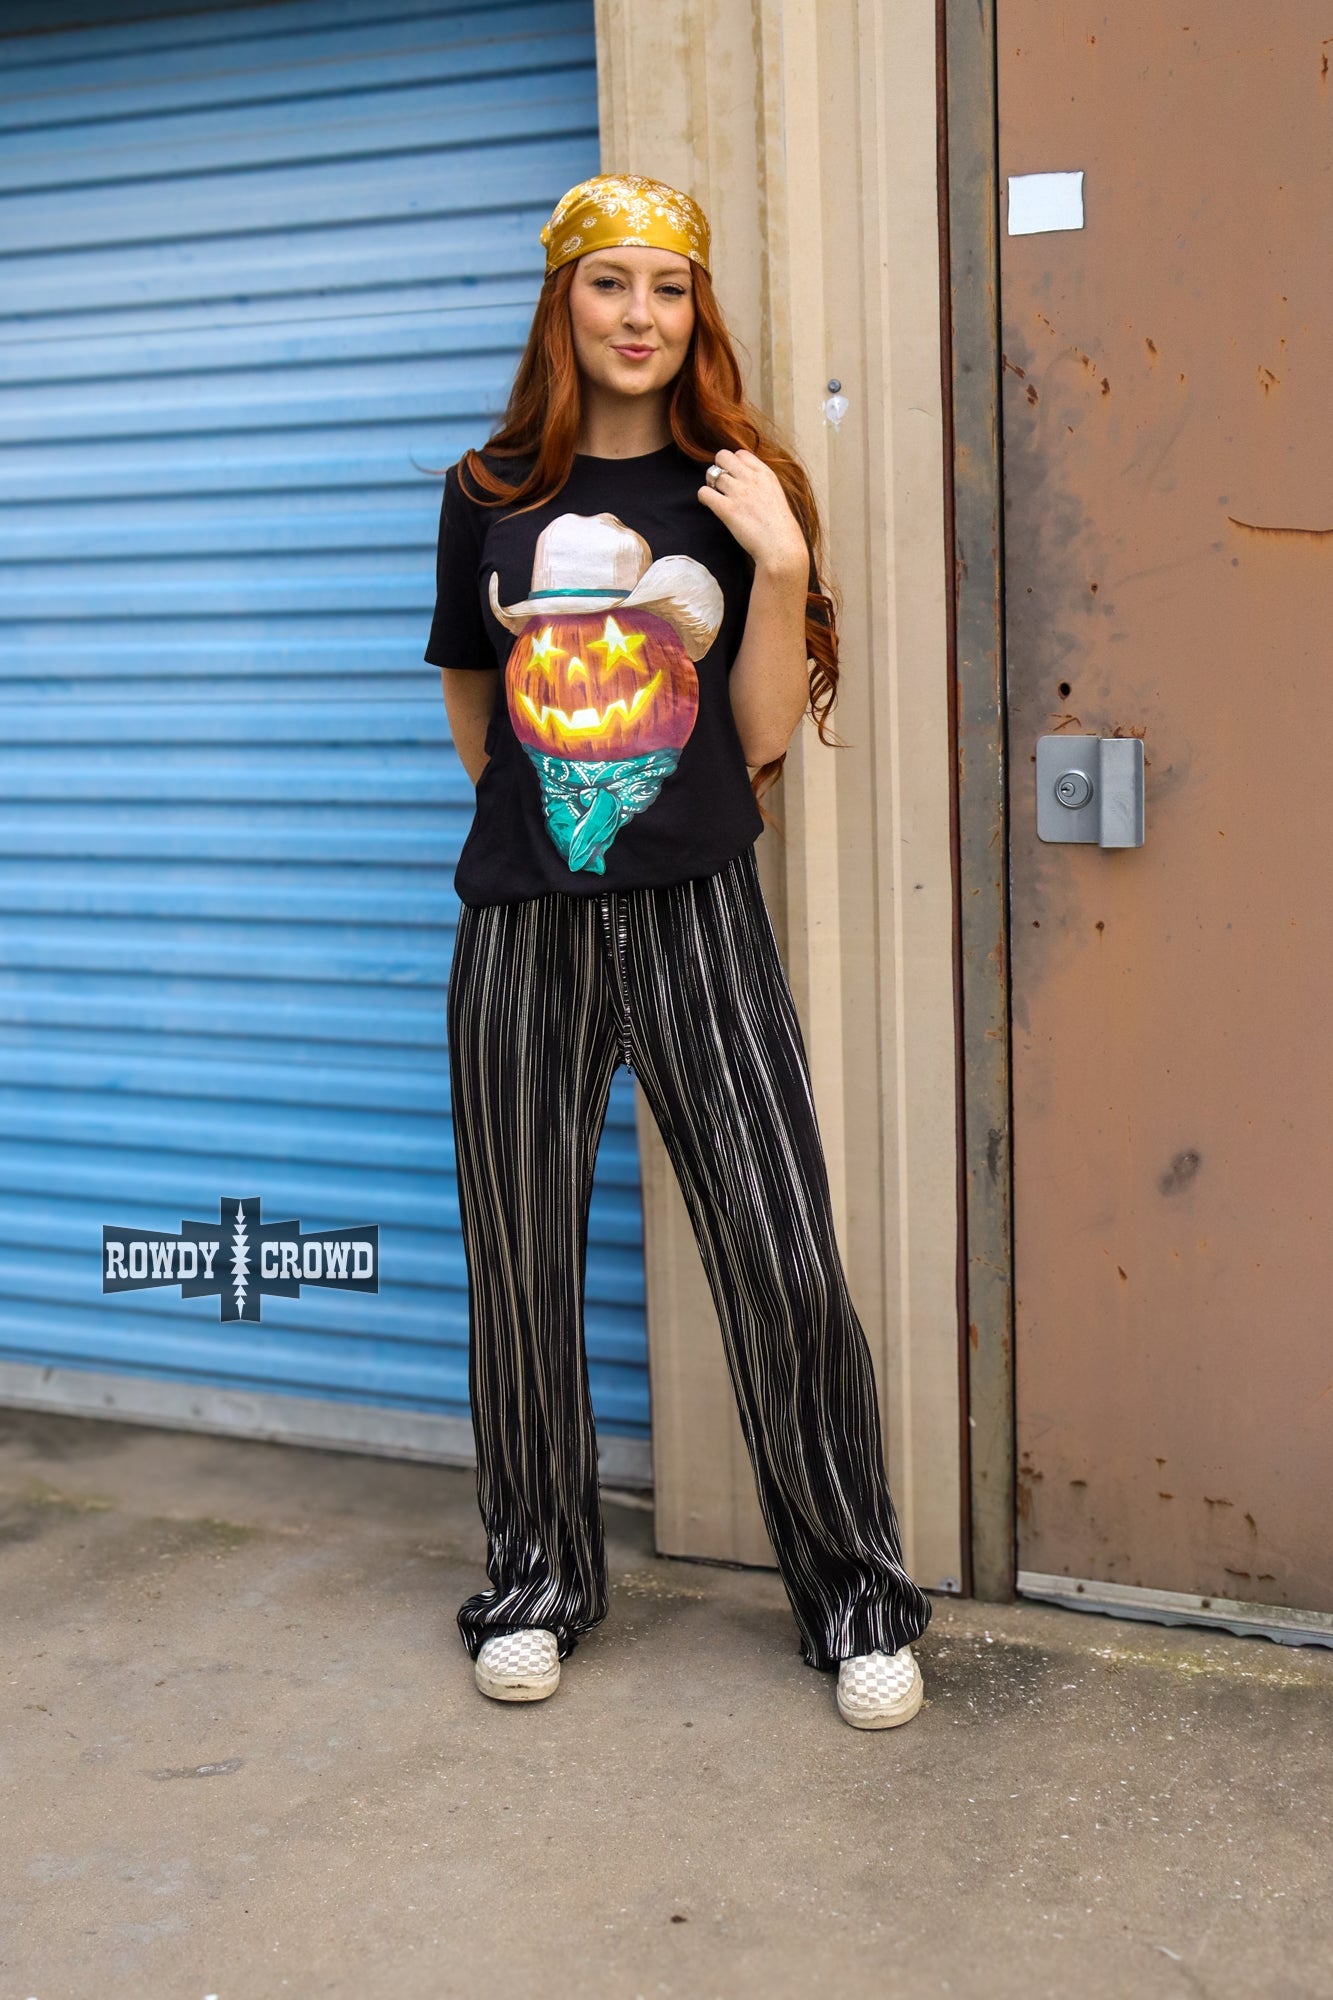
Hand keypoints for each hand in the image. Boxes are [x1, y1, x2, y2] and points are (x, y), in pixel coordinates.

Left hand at [698, 448, 808, 580]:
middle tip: (721, 485)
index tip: (735, 478)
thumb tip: (743, 480)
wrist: (781, 548)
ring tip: (718, 498)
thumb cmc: (780, 528)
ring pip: (712, 474)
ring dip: (711, 485)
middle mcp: (751, 479)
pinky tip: (711, 505)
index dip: (734, 464)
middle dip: (718, 468)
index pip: (741, 454)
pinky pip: (704, 493)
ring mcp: (739, 493)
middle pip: (722, 456)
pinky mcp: (727, 510)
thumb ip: (760, 484)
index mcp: (766, 474)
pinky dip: (704, 497)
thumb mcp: (776, 496)